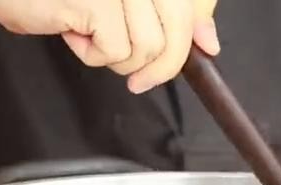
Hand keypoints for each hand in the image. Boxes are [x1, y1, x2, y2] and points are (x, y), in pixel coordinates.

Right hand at [0, 0, 220, 93]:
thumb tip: (208, 42)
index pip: (192, 6)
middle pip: (177, 29)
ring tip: (90, 36)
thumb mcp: (120, 3)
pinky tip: (73, 33)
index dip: (193, 34)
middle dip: (163, 65)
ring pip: (149, 47)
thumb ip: (167, 17)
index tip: (196, 49)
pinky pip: (116, 52)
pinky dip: (93, 56)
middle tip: (140, 81)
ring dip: (119, 58)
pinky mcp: (100, 1)